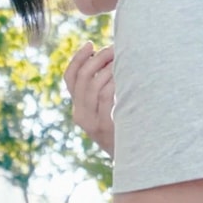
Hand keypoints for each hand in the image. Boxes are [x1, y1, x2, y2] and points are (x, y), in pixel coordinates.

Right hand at [64, 42, 115, 156]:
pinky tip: (126, 76)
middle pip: (82, 78)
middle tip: (114, 49)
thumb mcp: (109, 110)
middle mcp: (80, 115)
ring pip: (93, 85)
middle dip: (97, 59)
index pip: (69, 78)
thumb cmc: (126, 128)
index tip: (90, 44)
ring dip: (108, 69)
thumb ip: (104, 90)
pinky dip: (114, 82)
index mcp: (78, 109)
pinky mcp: (105, 126)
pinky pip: (106, 96)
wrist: (132, 159)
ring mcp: (91, 122)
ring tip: (123, 62)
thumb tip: (111, 56)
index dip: (77, 59)